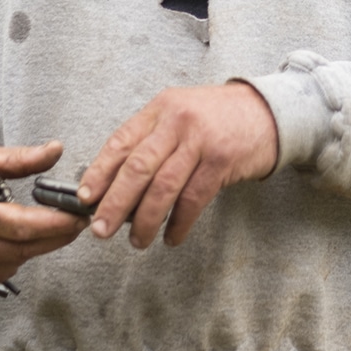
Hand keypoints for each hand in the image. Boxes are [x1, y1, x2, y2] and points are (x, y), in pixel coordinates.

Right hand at [0, 141, 84, 291]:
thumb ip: (22, 158)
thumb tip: (56, 150)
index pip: (18, 226)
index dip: (54, 224)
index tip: (78, 217)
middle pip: (21, 249)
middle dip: (54, 236)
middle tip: (77, 222)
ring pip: (13, 263)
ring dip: (34, 247)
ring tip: (43, 226)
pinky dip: (13, 258)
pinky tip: (11, 239)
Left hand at [79, 83, 278, 249]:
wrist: (267, 111)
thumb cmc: (217, 118)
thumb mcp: (179, 114)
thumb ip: (151, 140)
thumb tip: (115, 183)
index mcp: (160, 109)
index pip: (121, 141)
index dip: (99, 172)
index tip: (84, 198)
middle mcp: (177, 121)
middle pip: (137, 167)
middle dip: (115, 203)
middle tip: (100, 229)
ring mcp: (200, 140)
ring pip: (163, 188)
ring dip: (146, 220)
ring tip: (137, 241)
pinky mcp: (222, 161)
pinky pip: (193, 200)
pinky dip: (179, 223)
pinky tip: (171, 237)